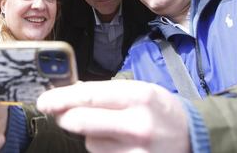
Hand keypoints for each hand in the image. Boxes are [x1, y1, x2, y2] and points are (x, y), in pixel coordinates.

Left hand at [37, 80, 190, 152]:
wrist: (192, 136)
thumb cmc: (162, 108)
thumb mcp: (140, 90)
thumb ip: (105, 92)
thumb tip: (71, 92)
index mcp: (139, 96)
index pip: (89, 96)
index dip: (61, 98)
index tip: (44, 100)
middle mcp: (136, 124)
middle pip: (80, 122)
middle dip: (64, 116)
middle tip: (61, 113)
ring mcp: (135, 150)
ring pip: (89, 142)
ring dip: (89, 133)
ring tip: (111, 127)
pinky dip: (101, 147)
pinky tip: (117, 141)